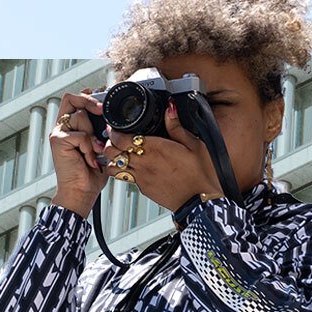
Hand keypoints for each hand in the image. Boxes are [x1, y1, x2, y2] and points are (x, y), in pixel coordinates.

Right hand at [49, 91, 108, 215]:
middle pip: (71, 98)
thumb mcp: (100, 147)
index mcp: (70, 127)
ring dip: (93, 133)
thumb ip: (101, 131)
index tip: (101, 102)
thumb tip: (110, 118)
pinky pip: (80, 134)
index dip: (86, 96)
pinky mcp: (58, 141)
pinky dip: (89, 147)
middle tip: (101, 111)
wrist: (81, 192)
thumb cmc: (91, 173)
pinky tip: (90, 159)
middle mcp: (61, 128)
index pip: (73, 100)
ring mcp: (58, 133)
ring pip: (79, 116)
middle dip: (89, 101)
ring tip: (96, 151)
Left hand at [102, 101, 223, 214]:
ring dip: (114, 160)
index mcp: (155, 148)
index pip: (121, 138)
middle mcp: (144, 163)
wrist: (200, 202)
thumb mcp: (194, 145)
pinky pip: (126, 179)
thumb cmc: (200, 175)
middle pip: (111, 152)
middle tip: (117, 141)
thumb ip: (177, 126)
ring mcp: (141, 178)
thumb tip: (170, 109)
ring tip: (121, 155)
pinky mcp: (144, 190)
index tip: (118, 129)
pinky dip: (124, 172)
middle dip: (110, 144)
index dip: (115, 132)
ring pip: (113, 168)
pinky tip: (135, 169)